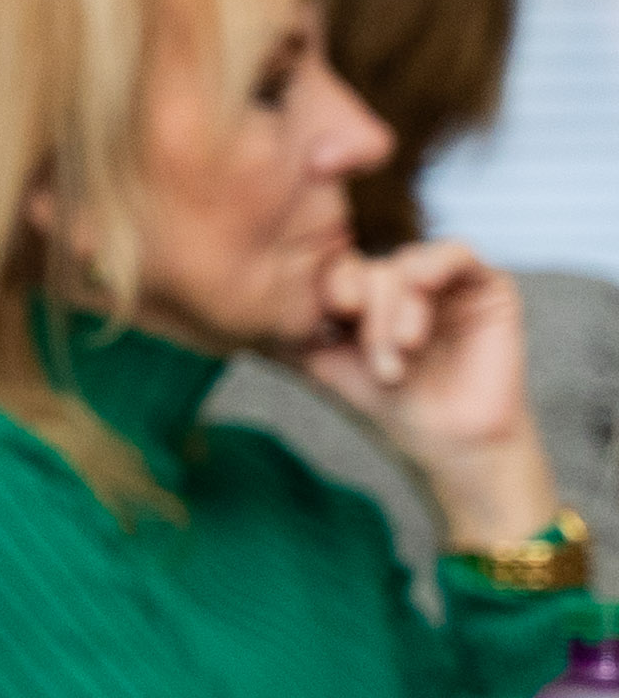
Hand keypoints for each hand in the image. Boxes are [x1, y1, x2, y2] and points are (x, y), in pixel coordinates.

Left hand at [301, 243, 558, 550]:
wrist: (447, 444)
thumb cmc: (385, 408)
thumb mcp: (319, 364)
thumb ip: (280, 334)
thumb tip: (211, 319)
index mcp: (362, 293)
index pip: (332, 269)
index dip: (325, 293)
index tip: (325, 329)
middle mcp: (400, 281)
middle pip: (365, 269)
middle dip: (365, 318)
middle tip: (382, 368)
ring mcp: (442, 280)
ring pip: (402, 266)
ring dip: (394, 313)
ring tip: (401, 360)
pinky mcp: (485, 284)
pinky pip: (455, 253)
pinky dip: (432, 275)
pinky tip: (422, 314)